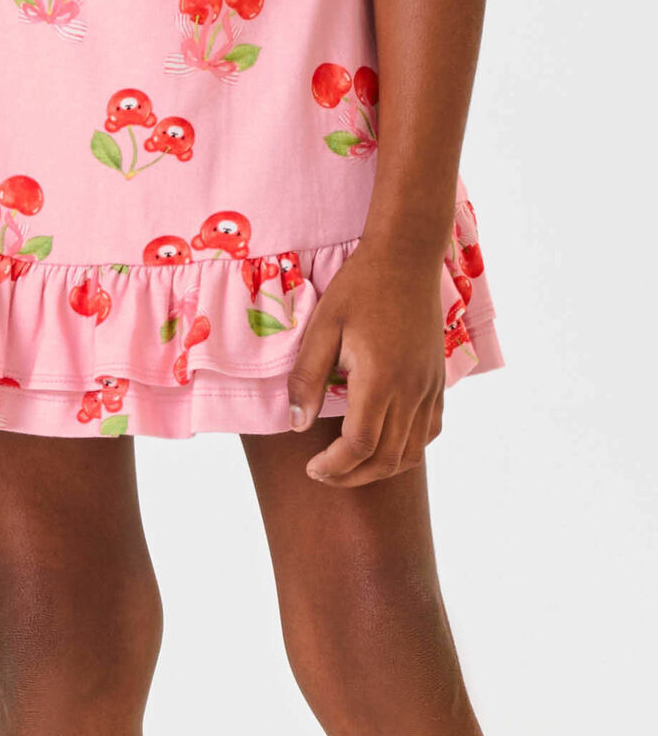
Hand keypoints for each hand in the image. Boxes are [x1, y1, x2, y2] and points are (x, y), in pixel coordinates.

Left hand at [287, 240, 445, 485]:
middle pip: (387, 459)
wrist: (406, 258)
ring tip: (349, 467)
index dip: (334, 467)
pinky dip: (406, 450)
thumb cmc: (359, 289)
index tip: (312, 468)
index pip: (359, 445)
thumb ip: (307, 378)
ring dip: (380, 469)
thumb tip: (297, 425)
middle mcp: (411, 390)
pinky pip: (429, 432)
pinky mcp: (438, 382)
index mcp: (380, 379)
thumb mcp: (322, 328)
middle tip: (323, 474)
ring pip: (412, 452)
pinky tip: (384, 445)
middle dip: (352, 476)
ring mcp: (430, 388)